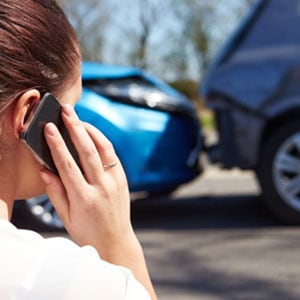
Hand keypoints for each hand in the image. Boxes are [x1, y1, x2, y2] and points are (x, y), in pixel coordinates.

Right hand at [39, 104, 156, 299]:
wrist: (116, 240)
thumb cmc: (88, 231)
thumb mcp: (66, 218)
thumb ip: (55, 193)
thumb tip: (45, 170)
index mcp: (84, 198)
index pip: (68, 165)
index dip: (57, 144)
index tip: (49, 128)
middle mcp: (102, 187)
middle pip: (87, 151)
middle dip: (75, 128)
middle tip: (67, 111)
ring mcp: (115, 182)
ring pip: (104, 149)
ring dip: (91, 130)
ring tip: (79, 118)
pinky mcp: (123, 179)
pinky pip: (112, 155)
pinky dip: (102, 142)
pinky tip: (92, 134)